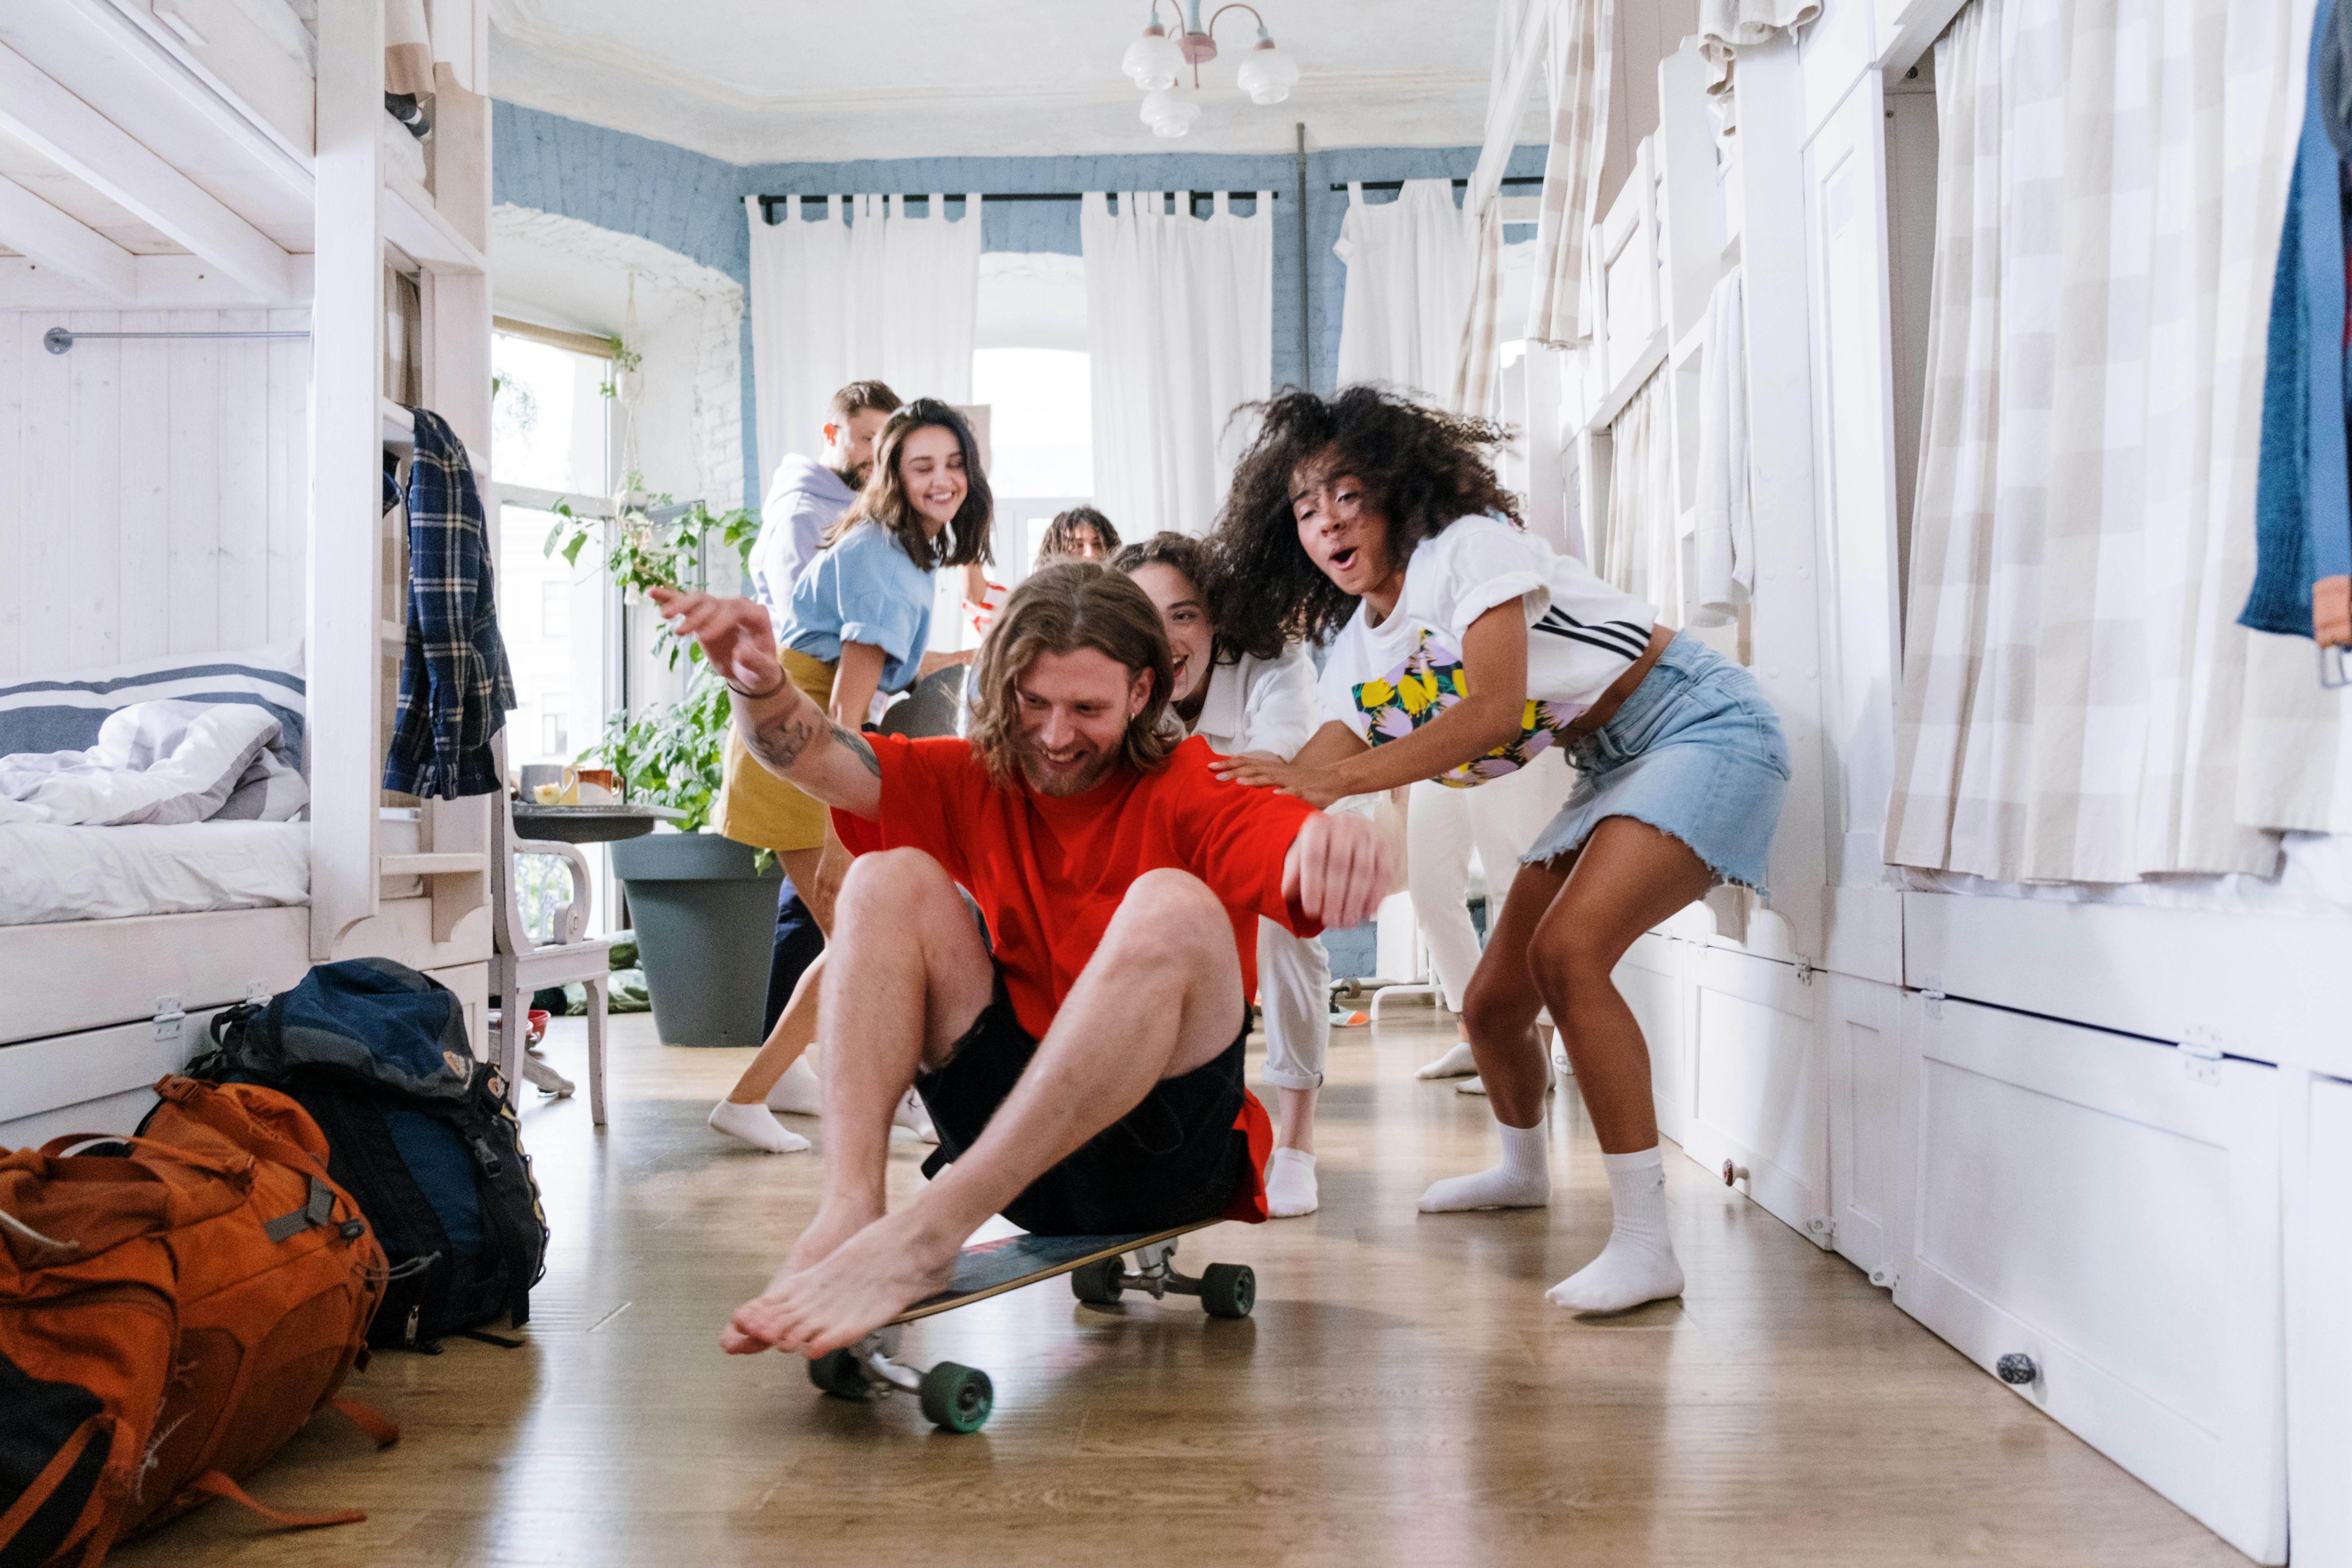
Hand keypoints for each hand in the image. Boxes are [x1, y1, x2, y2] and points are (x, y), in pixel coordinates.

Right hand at [650, 588, 780, 694]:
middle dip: (697, 616)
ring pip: (698, 600)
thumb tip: (741, 651)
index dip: (719, 620)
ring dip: (681, 605)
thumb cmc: (760, 671)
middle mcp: (738, 607)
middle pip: (714, 603)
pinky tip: (652, 593)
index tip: (704, 636)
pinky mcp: (704, 615)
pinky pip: (687, 604)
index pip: (736, 610)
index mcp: (756, 616)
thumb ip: (755, 662)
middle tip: (680, 632)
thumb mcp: (762, 672)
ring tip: (664, 615)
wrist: (750, 673)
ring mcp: (720, 609)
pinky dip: (670, 598)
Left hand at [1210, 752, 1349, 810]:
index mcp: (1272, 769)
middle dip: (1233, 770)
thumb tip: (1241, 782)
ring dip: (1253, 780)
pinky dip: (1283, 793)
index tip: (1210, 765)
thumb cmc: (1304, 782)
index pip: (1247, 763)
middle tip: (1213, 773)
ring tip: (1237, 783)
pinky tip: (1273, 796)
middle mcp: (1278, 772)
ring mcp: (1290, 781)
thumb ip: (1264, 780)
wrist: (1333, 779)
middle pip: (1252, 768)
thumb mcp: (1282, 780)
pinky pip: (1292, 791)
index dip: (1229, 764)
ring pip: (1269, 778)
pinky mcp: (1304, 790)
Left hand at [1280, 811, 1389, 931]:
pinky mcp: (1384, 846)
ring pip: (1363, 871)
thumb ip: (1293, 873)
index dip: (1312, 887)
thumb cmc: (1322, 848)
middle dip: (1335, 898)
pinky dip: (1376, 895)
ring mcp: (1367, 834)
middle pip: (1339, 865)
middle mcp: (1344, 826)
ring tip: (1348, 922)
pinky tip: (1367, 911)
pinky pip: (1383, 873)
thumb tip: (1288, 893)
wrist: (1348, 830)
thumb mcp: (1301, 855)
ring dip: (1356, 900)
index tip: (1311, 911)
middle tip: (1332, 921)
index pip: (1314, 857)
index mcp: (1318, 827)